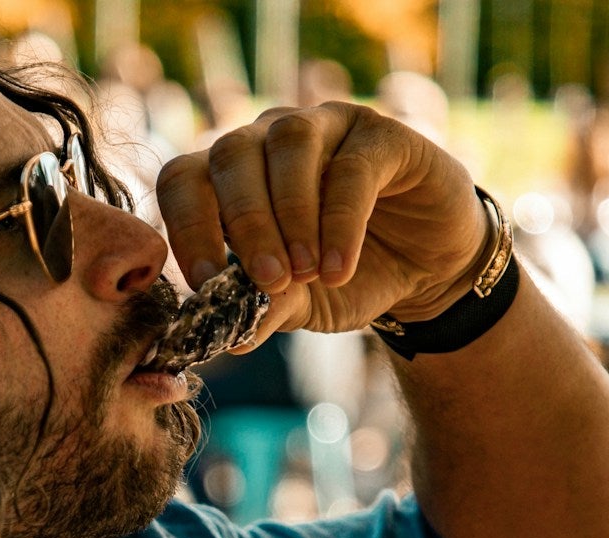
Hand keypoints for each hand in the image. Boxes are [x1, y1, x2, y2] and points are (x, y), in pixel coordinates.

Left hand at [154, 104, 487, 345]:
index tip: (203, 282)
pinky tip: (339, 267)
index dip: (184, 225)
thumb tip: (225, 340)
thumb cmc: (345, 279)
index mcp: (231, 176)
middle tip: (267, 281)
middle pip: (230, 154)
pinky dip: (339, 221)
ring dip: (290, 213)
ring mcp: (325, 125)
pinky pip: (351, 166)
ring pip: (288, 143)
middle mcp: (269, 138)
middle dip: (244, 222)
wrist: (424, 273)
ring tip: (307, 273)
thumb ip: (259, 313)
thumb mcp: (297, 306)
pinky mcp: (381, 135)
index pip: (184, 179)